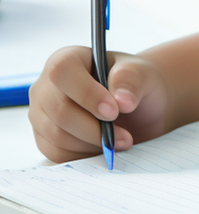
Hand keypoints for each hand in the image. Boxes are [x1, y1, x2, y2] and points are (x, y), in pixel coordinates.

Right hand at [28, 45, 171, 161]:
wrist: (135, 106)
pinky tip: (105, 146)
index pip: (63, 72)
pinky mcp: (44, 138)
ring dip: (93, 143)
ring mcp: (42, 114)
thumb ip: (132, 79)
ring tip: (121, 140)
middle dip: (95, 128)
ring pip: (58, 136)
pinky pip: (57, 154)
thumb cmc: (134, 83)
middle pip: (60, 111)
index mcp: (68, 58)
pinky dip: (84, 155)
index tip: (114, 111)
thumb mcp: (142, 73)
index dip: (87, 93)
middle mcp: (47, 86)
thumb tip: (122, 100)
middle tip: (125, 137)